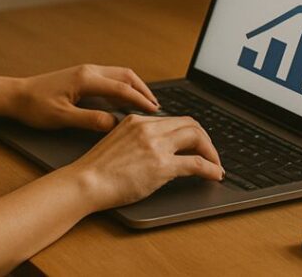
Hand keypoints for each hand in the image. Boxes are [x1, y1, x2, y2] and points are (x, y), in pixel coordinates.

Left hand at [9, 64, 159, 131]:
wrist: (16, 95)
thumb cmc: (34, 106)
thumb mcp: (61, 118)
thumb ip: (89, 120)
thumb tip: (113, 124)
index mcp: (86, 79)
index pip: (122, 89)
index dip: (140, 101)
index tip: (155, 112)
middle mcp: (89, 71)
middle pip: (126, 76)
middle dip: (144, 90)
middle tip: (157, 107)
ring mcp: (86, 71)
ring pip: (119, 75)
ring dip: (135, 87)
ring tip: (146, 103)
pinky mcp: (82, 76)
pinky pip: (110, 78)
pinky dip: (124, 87)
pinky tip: (126, 100)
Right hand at [67, 114, 224, 210]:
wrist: (85, 182)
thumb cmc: (96, 169)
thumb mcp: (118, 141)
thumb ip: (137, 138)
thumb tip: (156, 148)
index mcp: (137, 120)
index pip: (174, 118)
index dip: (190, 131)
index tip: (196, 143)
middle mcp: (148, 128)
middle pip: (190, 124)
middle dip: (205, 139)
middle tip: (210, 154)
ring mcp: (156, 145)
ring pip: (197, 138)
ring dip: (212, 152)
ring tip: (215, 165)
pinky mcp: (162, 165)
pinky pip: (197, 163)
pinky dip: (211, 168)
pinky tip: (215, 175)